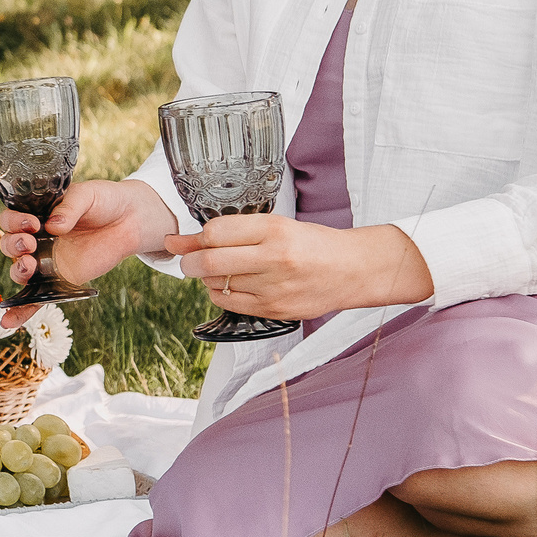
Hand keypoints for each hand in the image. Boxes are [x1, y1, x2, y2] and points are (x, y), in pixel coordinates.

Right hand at [0, 178, 173, 326]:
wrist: (128, 220)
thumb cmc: (104, 201)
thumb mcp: (86, 195)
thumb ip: (69, 207)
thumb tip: (55, 226)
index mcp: (36, 214)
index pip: (10, 219)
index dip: (14, 222)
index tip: (33, 223)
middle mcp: (36, 238)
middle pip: (9, 245)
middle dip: (13, 245)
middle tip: (30, 243)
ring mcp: (46, 261)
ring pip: (19, 270)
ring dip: (18, 270)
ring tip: (30, 265)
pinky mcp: (59, 280)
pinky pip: (36, 298)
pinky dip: (21, 311)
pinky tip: (8, 322)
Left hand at [164, 215, 435, 323]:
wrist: (351, 270)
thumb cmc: (311, 243)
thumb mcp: (275, 225)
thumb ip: (233, 230)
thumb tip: (186, 239)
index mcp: (274, 229)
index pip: (216, 232)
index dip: (193, 237)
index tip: (184, 240)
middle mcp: (273, 258)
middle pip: (209, 261)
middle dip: (187, 261)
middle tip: (185, 259)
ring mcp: (274, 288)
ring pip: (216, 284)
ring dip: (205, 278)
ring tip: (215, 270)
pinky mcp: (275, 310)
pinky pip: (229, 304)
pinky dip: (218, 294)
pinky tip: (227, 285)